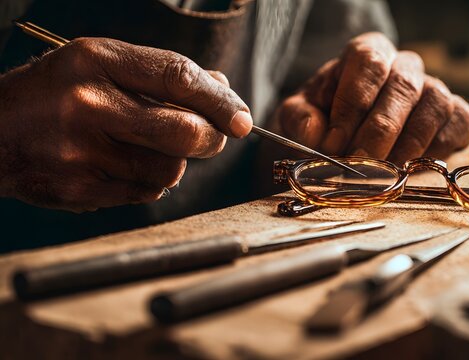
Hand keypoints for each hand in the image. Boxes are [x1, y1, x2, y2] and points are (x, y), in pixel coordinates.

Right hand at [0, 38, 251, 211]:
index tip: (241, 118)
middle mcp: (88, 104)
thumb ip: (161, 76)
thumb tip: (222, 90)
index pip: (178, 77)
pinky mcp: (79, 189)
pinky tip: (123, 165)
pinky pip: (144, 193)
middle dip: (211, 138)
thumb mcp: (100, 65)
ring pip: (169, 170)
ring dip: (175, 163)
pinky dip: (148, 181)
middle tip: (210, 137)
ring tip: (148, 148)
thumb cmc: (54, 95)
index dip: (220, 100)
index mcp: (95, 61)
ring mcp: (81, 152)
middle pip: (184, 132)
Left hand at [276, 32, 468, 163]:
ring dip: (409, 143)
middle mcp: (404, 66)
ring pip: (435, 104)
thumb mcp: (300, 116)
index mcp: (367, 54)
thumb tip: (316, 133)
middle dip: (379, 130)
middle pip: (403, 85)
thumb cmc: (324, 121)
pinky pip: (458, 125)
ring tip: (384, 172)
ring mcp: (434, 89)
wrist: (348, 141)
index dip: (352, 102)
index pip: (368, 62)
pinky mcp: (455, 116)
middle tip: (359, 162)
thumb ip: (300, 118)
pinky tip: (411, 168)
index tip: (334, 142)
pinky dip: (436, 149)